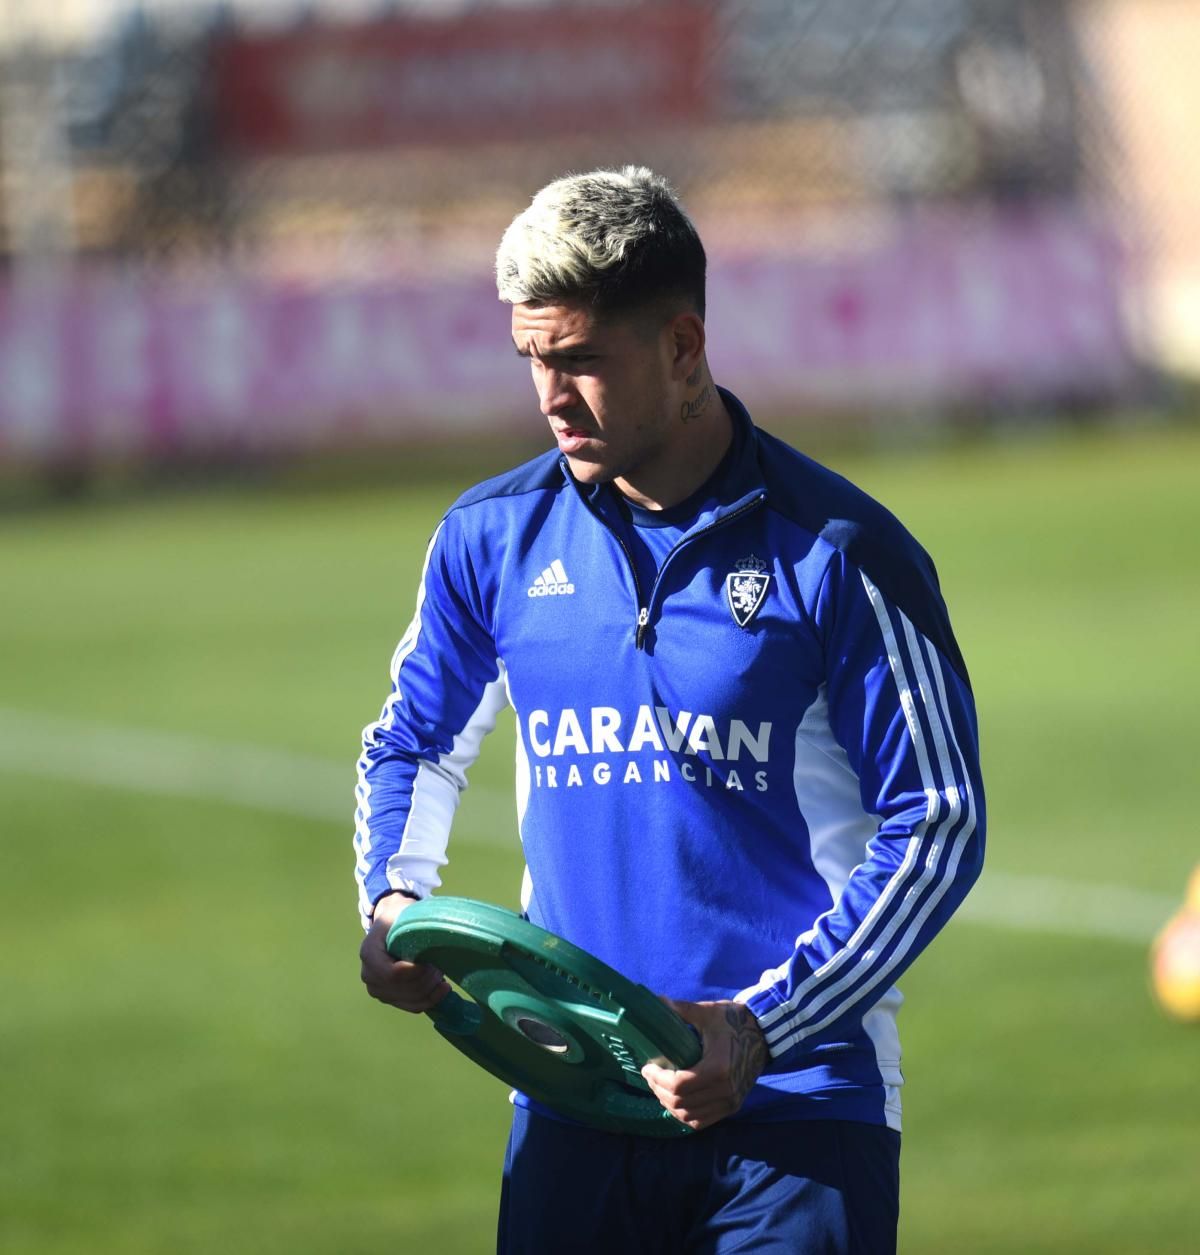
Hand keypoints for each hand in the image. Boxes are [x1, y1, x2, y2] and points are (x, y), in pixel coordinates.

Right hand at [359, 892, 450, 1012]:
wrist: (390, 926)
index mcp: (369, 953)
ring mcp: (377, 990)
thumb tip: (438, 933)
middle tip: (441, 966)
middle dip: (427, 981)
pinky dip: (430, 1000)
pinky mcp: (389, 998)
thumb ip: (415, 923)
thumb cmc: (398, 917)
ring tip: (441, 974)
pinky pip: (411, 1006)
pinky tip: (442, 989)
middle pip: (402, 989)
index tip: (432, 963)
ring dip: (430, 990)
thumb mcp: (403, 913)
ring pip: (409, 1000)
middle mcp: (368, 975)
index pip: (393, 974)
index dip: (416, 973)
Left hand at [641, 998, 768, 1131]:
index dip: (658, 1079)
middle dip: (659, 1090)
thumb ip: (681, 1010)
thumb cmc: (734, 1021)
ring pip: (690, 1116)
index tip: (647, 1067)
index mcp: (718, 1068)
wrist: (763, 1034)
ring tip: (660, 1087)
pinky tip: (676, 1100)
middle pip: (681, 1102)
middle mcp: (726, 1090)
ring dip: (670, 1104)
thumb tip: (657, 1002)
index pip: (679, 1085)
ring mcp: (730, 1102)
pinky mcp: (733, 1106)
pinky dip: (685, 1114)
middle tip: (651, 1076)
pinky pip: (702, 1121)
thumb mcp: (707, 1012)